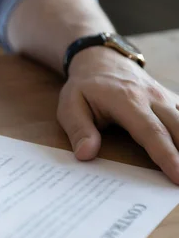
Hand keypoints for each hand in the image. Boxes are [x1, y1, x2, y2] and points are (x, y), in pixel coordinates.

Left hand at [57, 46, 178, 183]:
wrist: (101, 60)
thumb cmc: (85, 87)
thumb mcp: (69, 105)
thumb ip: (79, 130)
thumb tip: (86, 154)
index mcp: (127, 101)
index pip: (151, 131)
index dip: (166, 155)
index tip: (177, 177)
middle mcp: (152, 98)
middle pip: (178, 128)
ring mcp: (165, 97)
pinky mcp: (172, 100)